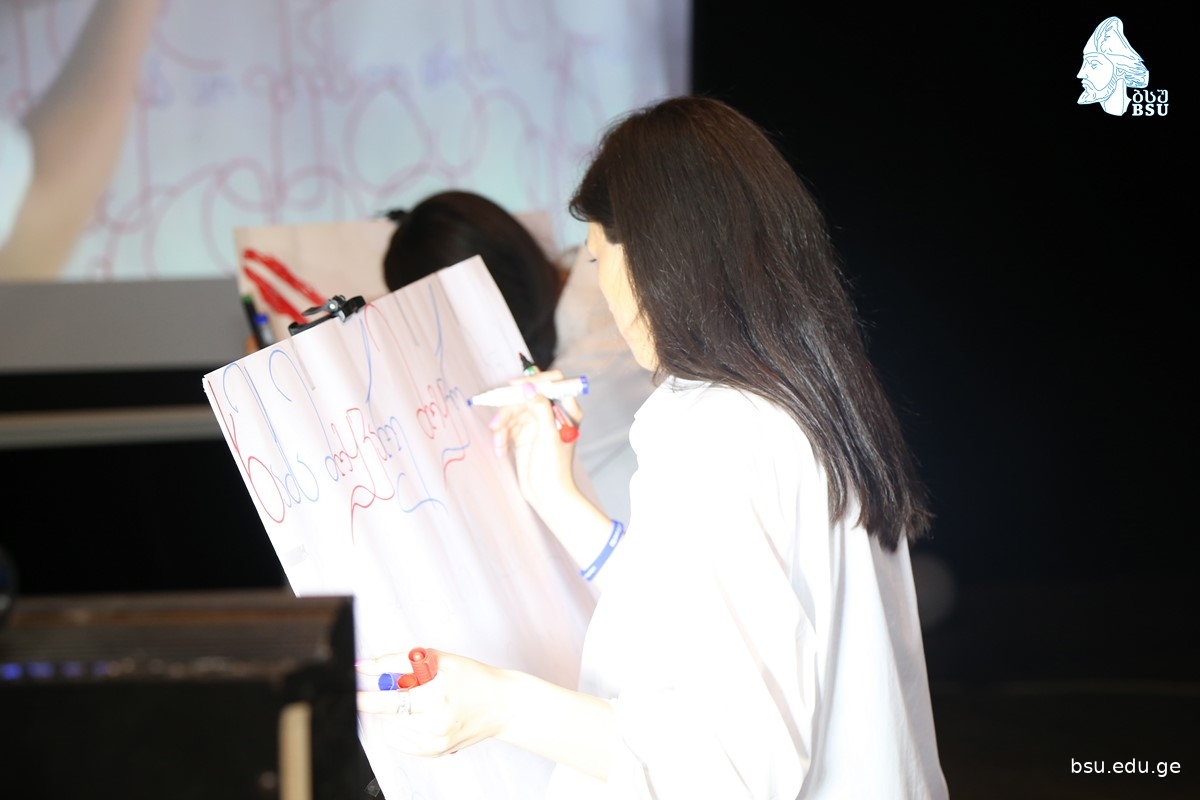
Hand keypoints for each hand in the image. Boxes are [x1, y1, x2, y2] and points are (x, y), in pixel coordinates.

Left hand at [356, 649, 510, 756]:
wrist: (501, 704)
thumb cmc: (473, 678)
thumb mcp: (437, 659)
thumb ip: (397, 661)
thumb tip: (365, 666)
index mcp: (437, 697)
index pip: (389, 700)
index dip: (366, 697)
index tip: (353, 692)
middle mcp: (436, 724)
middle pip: (389, 715)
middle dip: (388, 700)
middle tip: (408, 688)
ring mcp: (435, 743)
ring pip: (392, 729)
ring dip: (396, 714)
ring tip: (421, 702)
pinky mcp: (434, 753)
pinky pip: (401, 742)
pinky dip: (404, 727)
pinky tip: (422, 716)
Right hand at [488, 370, 581, 514]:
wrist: (547, 495)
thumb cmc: (554, 467)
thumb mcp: (548, 434)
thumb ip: (540, 407)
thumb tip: (529, 386)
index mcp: (567, 410)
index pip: (554, 382)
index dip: (535, 380)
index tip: (516, 386)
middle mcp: (551, 413)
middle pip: (526, 395)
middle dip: (510, 408)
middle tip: (497, 422)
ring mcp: (536, 423)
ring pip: (513, 410)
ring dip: (503, 424)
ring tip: (499, 442)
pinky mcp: (523, 434)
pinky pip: (508, 425)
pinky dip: (501, 435)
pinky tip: (500, 448)